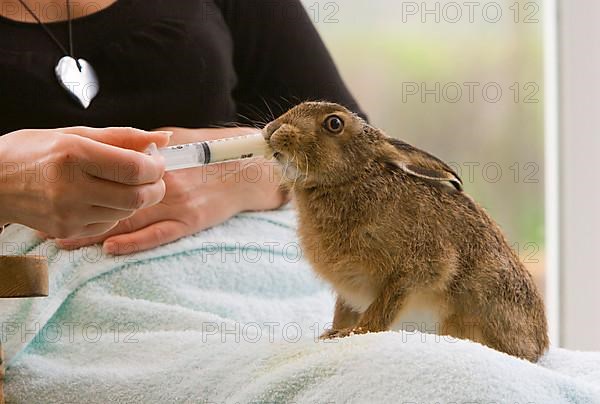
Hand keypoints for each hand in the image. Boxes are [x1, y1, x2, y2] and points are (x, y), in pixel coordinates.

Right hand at [0, 127, 169, 238]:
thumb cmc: (32, 152)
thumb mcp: (74, 134)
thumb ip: (122, 137)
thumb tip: (163, 139)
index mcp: (74, 155)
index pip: (134, 168)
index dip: (156, 166)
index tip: (157, 160)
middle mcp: (71, 187)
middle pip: (138, 197)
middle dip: (156, 186)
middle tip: (152, 175)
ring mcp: (69, 214)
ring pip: (127, 212)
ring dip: (137, 198)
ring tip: (124, 183)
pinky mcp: (68, 231)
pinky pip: (109, 224)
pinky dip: (117, 211)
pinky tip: (104, 197)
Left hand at [56, 127, 287, 254]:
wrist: (250, 171)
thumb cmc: (214, 152)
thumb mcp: (182, 138)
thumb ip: (152, 143)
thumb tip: (123, 145)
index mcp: (160, 162)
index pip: (115, 174)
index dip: (85, 185)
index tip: (58, 192)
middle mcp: (165, 183)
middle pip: (115, 201)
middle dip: (80, 214)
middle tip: (48, 226)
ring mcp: (178, 205)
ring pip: (131, 220)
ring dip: (97, 232)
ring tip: (67, 242)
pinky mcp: (191, 222)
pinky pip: (159, 234)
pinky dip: (135, 241)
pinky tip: (112, 247)